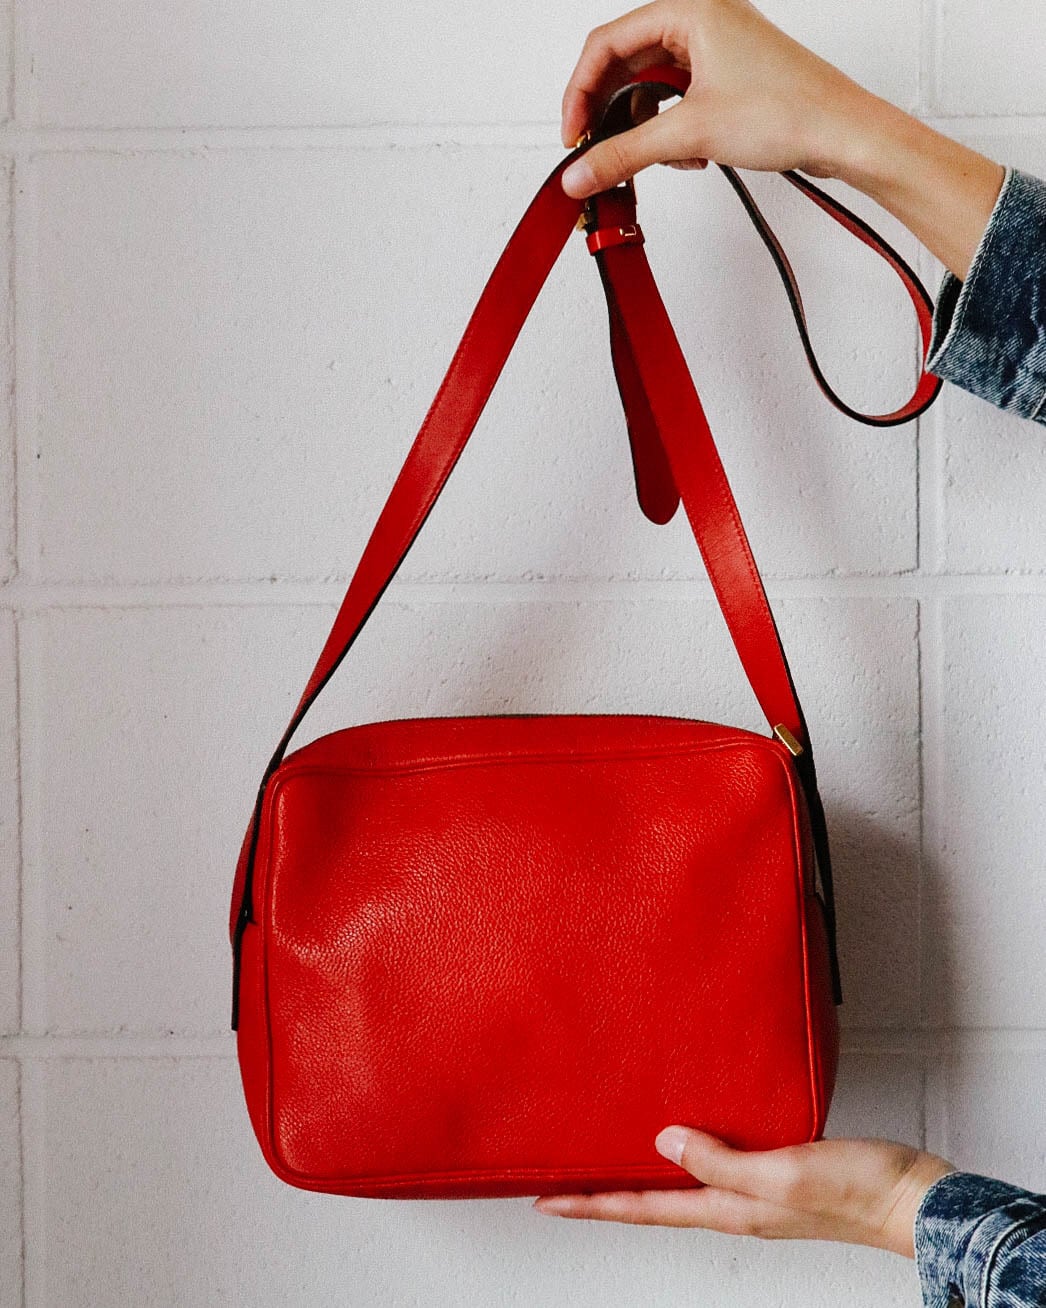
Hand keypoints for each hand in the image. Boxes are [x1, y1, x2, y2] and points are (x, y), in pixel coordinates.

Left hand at [533, 1125, 956, 1257]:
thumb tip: (662, 1140)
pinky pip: (716, 1165)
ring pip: (681, 1186)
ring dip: (641, 1176)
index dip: (592, 1205)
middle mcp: (734, 1206)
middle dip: (604, 1196)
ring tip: (608, 1157)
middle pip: (653, 1203)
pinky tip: (685, 1135)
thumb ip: (720, 1160)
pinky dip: (688, 1154)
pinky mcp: (776, 1173)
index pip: (643, 1209)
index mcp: (729, 1210)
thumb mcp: (781, 1173)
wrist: (913, 1196)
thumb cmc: (856, 1191)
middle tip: (561, 1183)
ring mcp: (755, 1193)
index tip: (546, 1201)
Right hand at [560, 0, 876, 198]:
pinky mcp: (729, 79)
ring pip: (653, 86)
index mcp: (692, 10)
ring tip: (653, 155)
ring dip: (645, 126)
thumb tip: (580, 172)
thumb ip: (624, 154)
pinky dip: (672, 130)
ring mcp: (717, 50)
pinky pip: (679, 100)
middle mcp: (703, 21)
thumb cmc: (790, 110)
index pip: (608, 43)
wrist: (844, 134)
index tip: (573, 134)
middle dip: (611, 112)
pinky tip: (688, 154)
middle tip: (597, 150)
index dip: (581, 91)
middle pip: (627, 63)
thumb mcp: (689, 133)